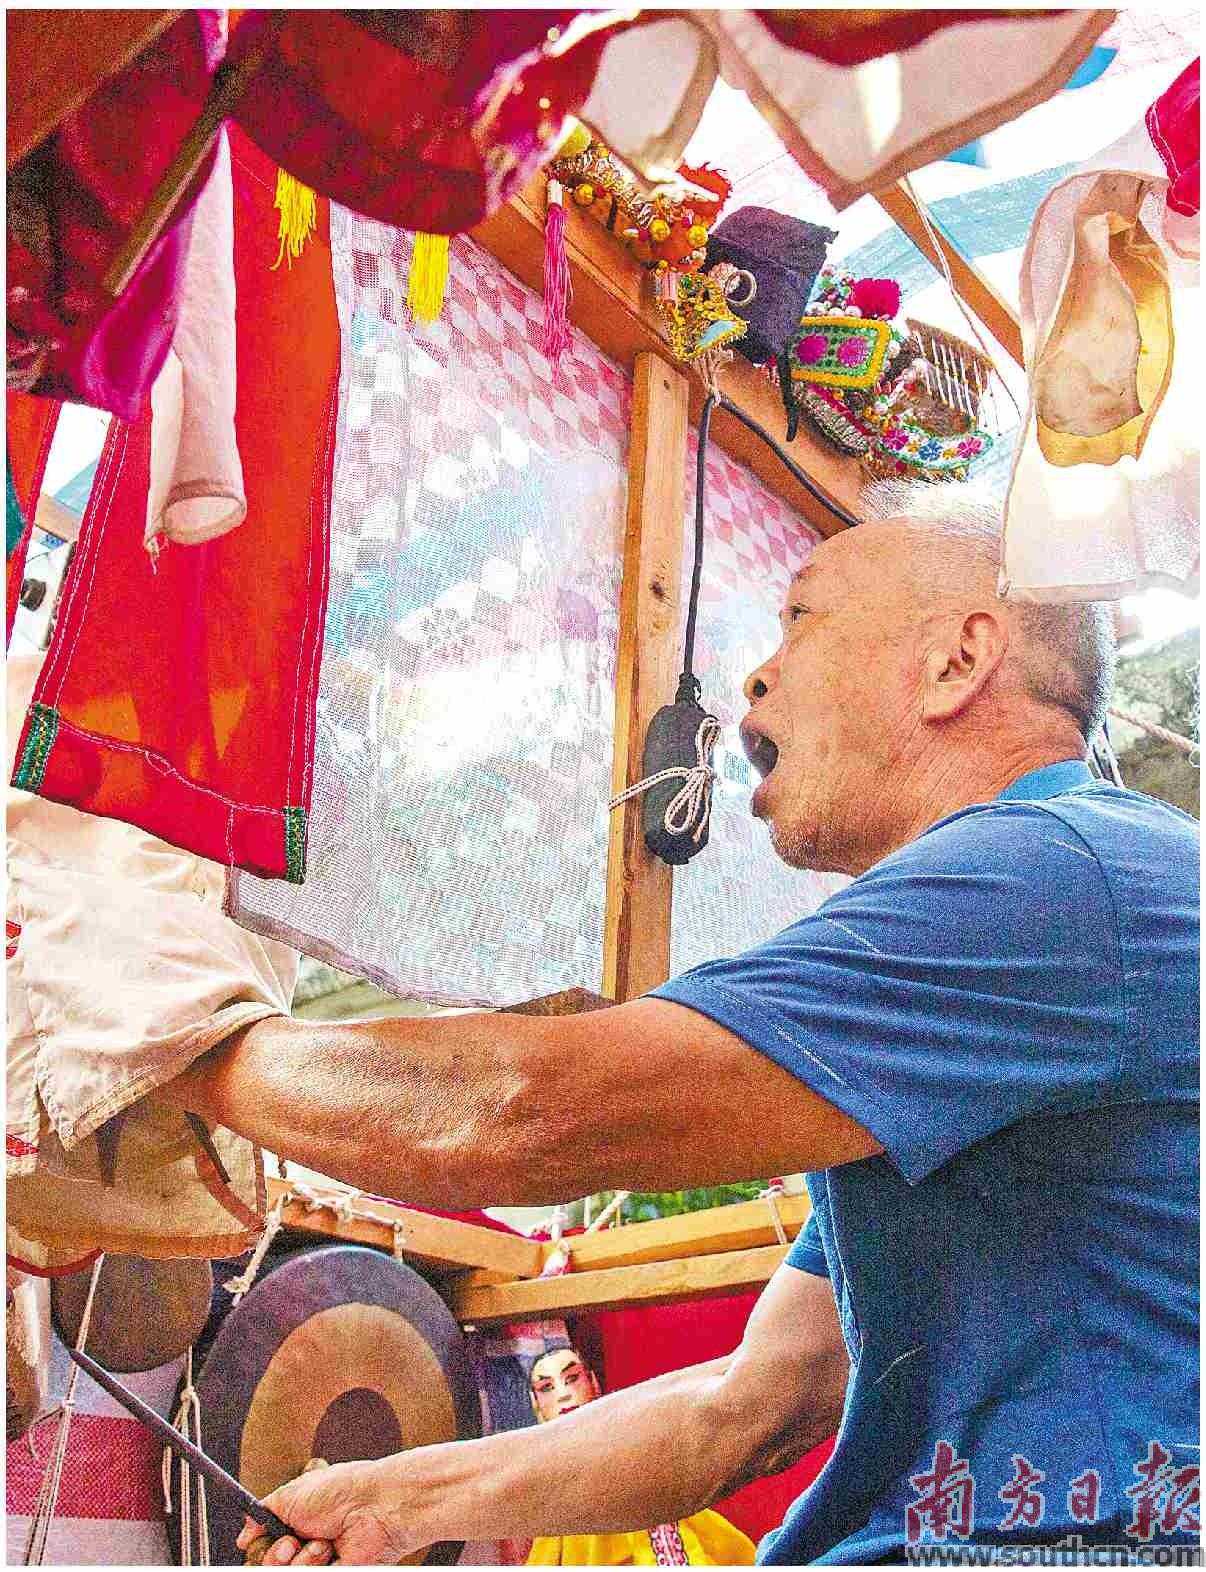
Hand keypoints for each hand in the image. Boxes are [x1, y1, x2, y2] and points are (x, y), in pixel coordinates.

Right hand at [235, 1459, 412, 1565]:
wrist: (374, 1506)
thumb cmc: (340, 1491)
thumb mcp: (290, 1495)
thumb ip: (262, 1514)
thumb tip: (243, 1535)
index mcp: (295, 1523)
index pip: (262, 1549)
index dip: (263, 1547)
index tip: (273, 1536)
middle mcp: (304, 1545)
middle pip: (268, 1566)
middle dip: (276, 1557)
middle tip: (293, 1542)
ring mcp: (318, 1563)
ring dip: (300, 1560)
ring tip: (323, 1542)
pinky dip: (312, 1567)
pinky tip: (331, 1553)